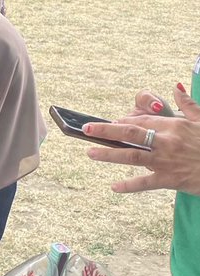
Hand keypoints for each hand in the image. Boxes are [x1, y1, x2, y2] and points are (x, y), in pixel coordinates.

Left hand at [84, 84, 199, 193]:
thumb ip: (188, 104)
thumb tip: (175, 88)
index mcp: (174, 125)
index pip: (142, 120)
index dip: (124, 121)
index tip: (111, 123)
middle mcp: (167, 141)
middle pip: (130, 133)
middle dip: (106, 130)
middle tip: (86, 129)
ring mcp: (167, 161)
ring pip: (132, 156)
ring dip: (109, 154)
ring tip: (90, 153)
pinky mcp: (171, 180)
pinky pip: (145, 183)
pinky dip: (128, 186)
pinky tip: (114, 187)